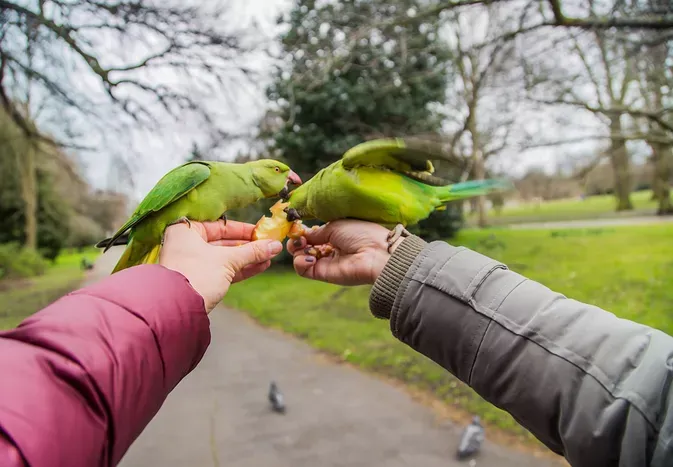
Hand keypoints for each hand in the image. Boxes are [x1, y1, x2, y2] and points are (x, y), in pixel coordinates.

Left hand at [160, 220, 282, 312]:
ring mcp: (192, 264)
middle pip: (223, 242)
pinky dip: (241, 269)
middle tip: (268, 245)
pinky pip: (223, 270)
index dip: (243, 229)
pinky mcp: (199, 280)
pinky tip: (260, 266)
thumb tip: (275, 245)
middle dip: (248, 246)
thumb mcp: (227, 260)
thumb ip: (252, 251)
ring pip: (225, 258)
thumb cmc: (196, 275)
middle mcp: (186, 245)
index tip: (261, 232)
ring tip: (269, 257)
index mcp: (186, 231)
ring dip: (248, 258)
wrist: (178, 309)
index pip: (219, 226)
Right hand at [287, 220, 401, 285]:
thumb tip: (301, 234)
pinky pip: (303, 270)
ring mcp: (326, 263)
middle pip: (304, 248)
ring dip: (297, 251)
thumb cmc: (361, 234)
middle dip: (296, 242)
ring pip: (300, 259)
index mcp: (335, 236)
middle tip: (298, 238)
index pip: (311, 236)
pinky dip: (300, 262)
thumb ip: (316, 232)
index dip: (302, 232)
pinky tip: (309, 256)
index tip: (296, 227)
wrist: (376, 253)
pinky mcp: (323, 275)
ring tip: (303, 246)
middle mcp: (329, 250)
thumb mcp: (335, 226)